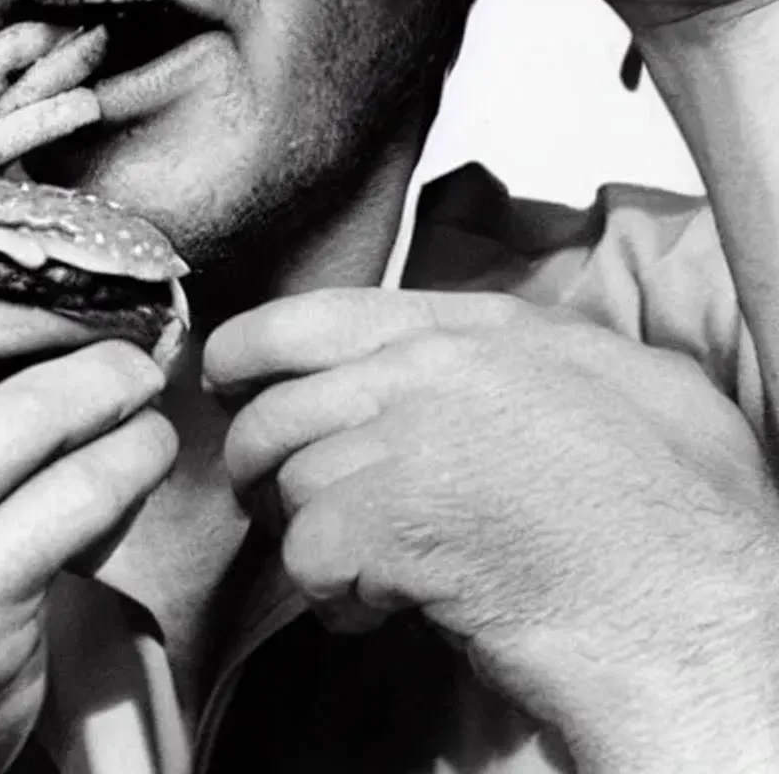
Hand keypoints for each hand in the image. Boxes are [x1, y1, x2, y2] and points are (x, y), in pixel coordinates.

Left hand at [204, 289, 778, 772]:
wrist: (695, 600)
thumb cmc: (674, 503)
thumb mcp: (624, 377)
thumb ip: (539, 349)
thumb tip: (489, 349)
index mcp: (480, 326)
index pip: (316, 316)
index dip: (252, 350)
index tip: (229, 380)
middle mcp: (429, 366)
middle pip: (279, 406)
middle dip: (260, 463)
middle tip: (276, 504)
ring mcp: (405, 438)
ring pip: (290, 483)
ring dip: (306, 538)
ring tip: (357, 573)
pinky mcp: (388, 523)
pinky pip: (308, 554)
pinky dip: (330, 594)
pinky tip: (376, 610)